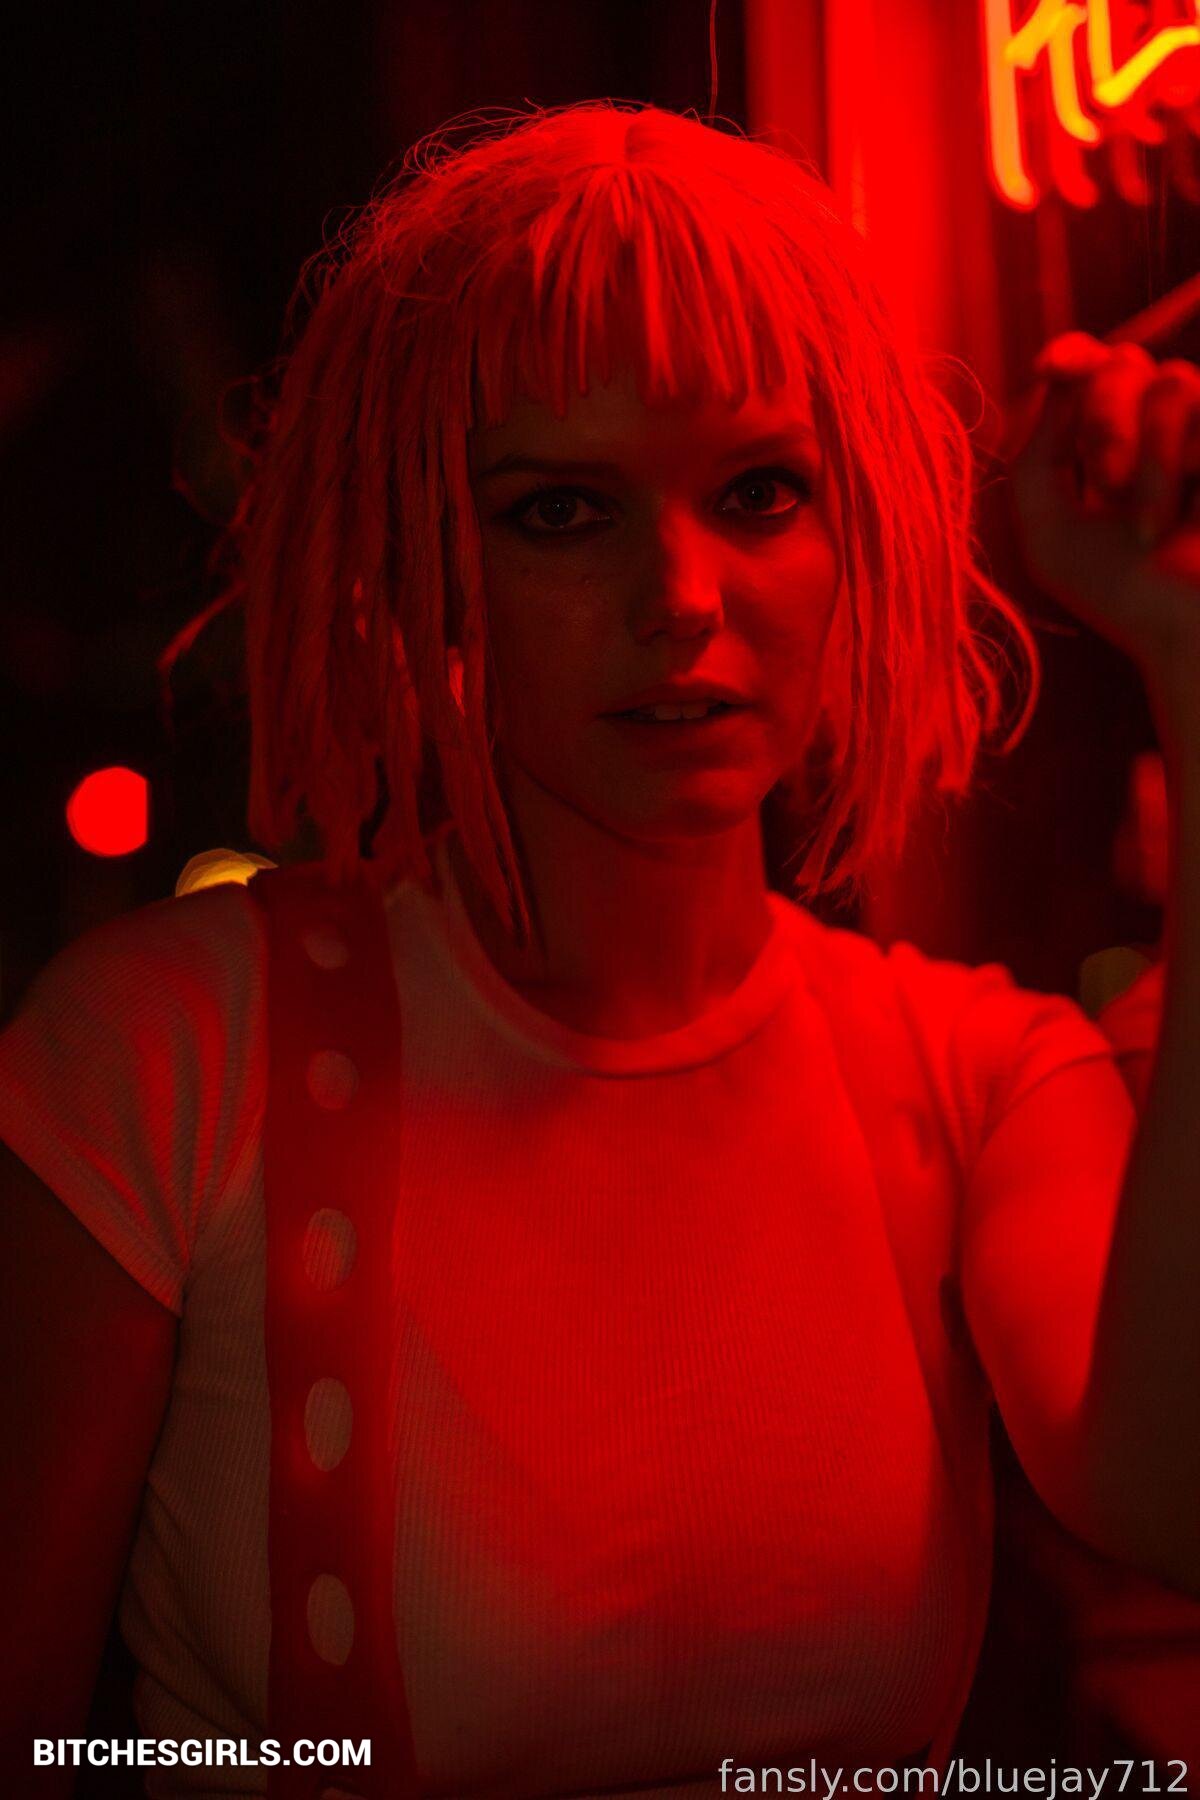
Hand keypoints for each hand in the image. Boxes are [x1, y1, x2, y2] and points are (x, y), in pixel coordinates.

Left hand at [1007, 333, 1199, 691]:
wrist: (1188, 633)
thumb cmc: (1117, 592)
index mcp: (1104, 443)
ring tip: (1152, 528)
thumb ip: (1033, 454)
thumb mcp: (1046, 528)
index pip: (1086, 370)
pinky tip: (1197, 511)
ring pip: (1173, 382)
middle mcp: (1157, 426)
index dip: (1070, 355)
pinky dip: (1193, 456)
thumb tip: (1059, 378)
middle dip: (1106, 421)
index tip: (1051, 367)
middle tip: (1107, 487)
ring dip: (1154, 462)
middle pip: (1123, 363)